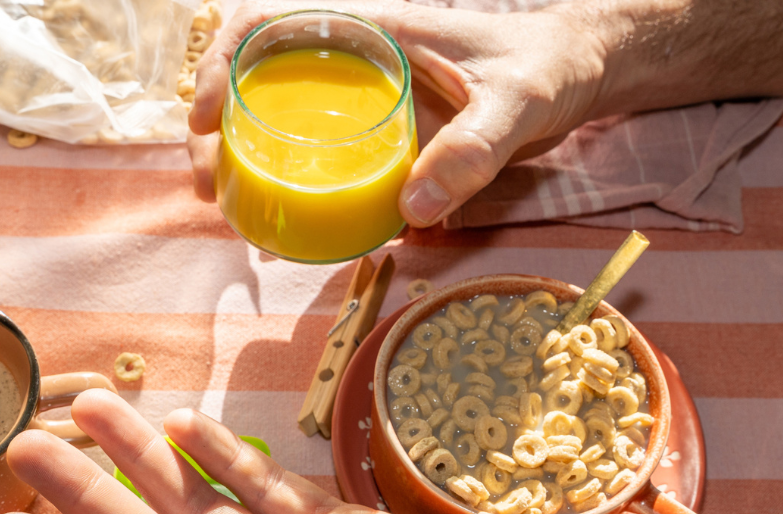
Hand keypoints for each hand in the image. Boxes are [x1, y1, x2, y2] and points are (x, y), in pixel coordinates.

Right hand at [185, 0, 612, 226]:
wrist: (578, 72)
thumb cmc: (547, 68)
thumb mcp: (518, 104)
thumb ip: (473, 151)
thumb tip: (410, 213)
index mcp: (373, 29)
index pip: (271, 23)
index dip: (222, 61)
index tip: (204, 115)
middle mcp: (357, 60)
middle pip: (258, 80)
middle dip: (215, 128)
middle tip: (208, 186)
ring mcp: (366, 100)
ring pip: (281, 119)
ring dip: (244, 158)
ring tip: (230, 209)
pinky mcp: (382, 135)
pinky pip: (321, 154)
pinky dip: (292, 181)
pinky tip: (284, 219)